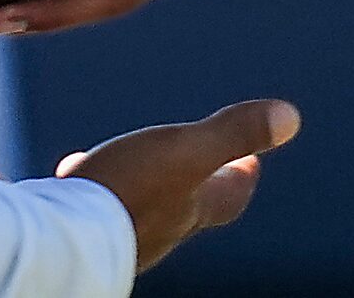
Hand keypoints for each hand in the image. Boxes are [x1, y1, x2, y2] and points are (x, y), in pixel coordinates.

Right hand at [61, 98, 300, 270]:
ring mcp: (120, 232)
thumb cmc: (129, 190)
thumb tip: (290, 118)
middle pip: (187, 208)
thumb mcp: (187, 150)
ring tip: (136, 161)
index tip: (253, 162)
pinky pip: (95, 204)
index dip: (242, 179)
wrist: (63, 236)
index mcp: (190, 208)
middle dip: (196, 184)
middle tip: (201, 162)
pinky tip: (76, 172)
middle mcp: (159, 227)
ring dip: (144, 184)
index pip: (228, 199)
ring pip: (140, 207)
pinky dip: (96, 184)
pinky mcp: (81, 229)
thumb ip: (234, 133)